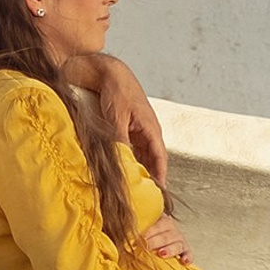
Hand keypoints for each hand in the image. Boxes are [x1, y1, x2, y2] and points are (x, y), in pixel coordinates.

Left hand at [85, 52, 167, 187]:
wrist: (109, 72)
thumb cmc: (117, 91)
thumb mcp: (117, 120)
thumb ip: (120, 143)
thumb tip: (122, 164)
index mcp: (151, 129)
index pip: (160, 160)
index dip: (160, 177)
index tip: (159, 195)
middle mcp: (148, 131)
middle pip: (152, 160)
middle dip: (150, 178)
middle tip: (145, 197)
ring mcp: (138, 129)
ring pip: (141, 156)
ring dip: (138, 169)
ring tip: (133, 187)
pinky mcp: (128, 127)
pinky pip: (131, 148)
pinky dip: (128, 159)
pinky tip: (121, 169)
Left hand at [143, 213, 191, 262]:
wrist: (161, 237)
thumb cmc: (149, 234)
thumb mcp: (145, 227)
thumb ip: (138, 227)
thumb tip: (123, 232)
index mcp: (164, 221)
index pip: (158, 225)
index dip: (149, 232)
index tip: (140, 238)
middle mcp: (173, 230)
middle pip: (166, 235)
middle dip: (156, 241)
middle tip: (146, 246)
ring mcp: (180, 240)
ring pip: (177, 244)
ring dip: (170, 249)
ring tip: (161, 254)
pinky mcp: (186, 251)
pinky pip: (189, 254)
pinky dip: (188, 257)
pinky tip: (185, 262)